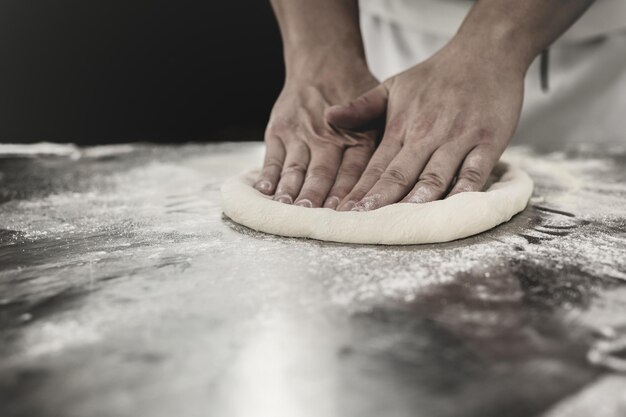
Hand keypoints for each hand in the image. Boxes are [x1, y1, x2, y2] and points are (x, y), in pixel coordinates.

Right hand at [254, 65, 379, 208]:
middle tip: (310, 217)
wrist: (323, 61)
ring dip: (291, 191)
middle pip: (321, 173)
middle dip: (315, 197)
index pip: (353, 171)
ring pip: (295, 169)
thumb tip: (400, 178)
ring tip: (286, 210)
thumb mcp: (381, 110)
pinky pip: (273, 158)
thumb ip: (386, 142)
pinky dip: (268, 176)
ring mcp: (301, 133)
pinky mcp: (279, 131)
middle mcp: (328, 136)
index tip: (343, 214)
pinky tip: (266, 191)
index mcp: (357, 135)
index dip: (347, 193)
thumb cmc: (357, 95)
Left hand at [325, 39, 525, 210]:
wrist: (485, 51)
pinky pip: (475, 173)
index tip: (343, 213)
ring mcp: (458, 139)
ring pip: (434, 177)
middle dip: (379, 203)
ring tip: (399, 225)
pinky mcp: (488, 142)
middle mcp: (426, 135)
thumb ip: (362, 106)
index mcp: (401, 126)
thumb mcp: (393, 85)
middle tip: (362, 226)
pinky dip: (463, 193)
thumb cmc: (436, 74)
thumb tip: (327, 117)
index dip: (359, 191)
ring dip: (415, 202)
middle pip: (399, 175)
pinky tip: (451, 212)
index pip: (376, 166)